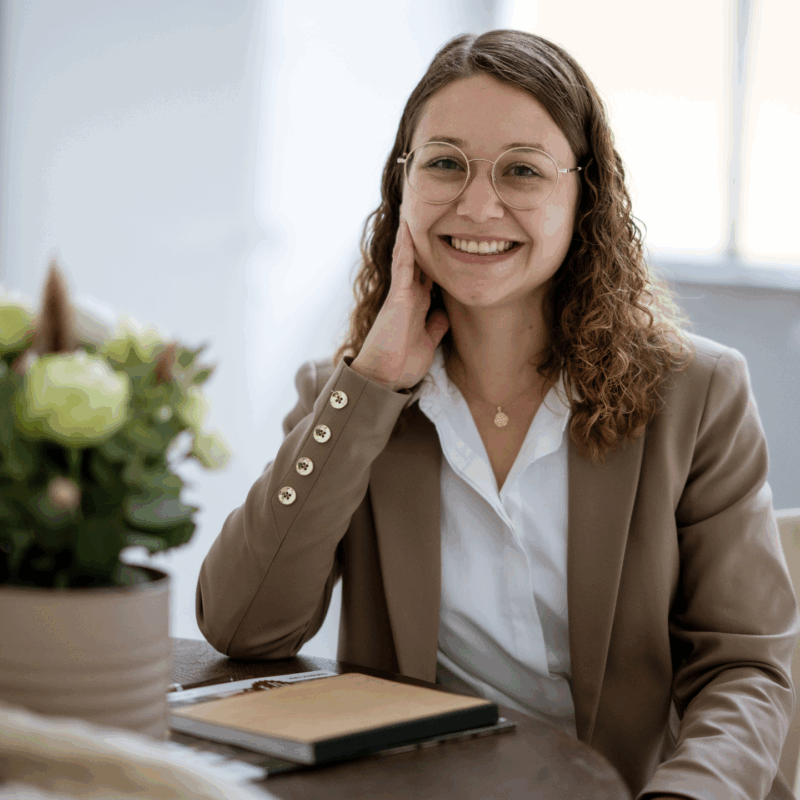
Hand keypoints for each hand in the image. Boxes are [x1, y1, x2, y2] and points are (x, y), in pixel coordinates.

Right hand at [351, 219, 449, 391]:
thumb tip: (446, 312)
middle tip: (436, 215)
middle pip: (420, 261)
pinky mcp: (397, 295)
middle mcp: (409, 295)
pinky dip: (406, 246)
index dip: (439, 259)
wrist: (384, 377)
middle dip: (427, 241)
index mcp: (417, 305)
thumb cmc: (403, 363)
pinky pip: (402, 265)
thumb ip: (436, 324)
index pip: (430, 276)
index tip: (450, 241)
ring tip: (417, 209)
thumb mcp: (429, 341)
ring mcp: (402, 293)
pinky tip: (409, 226)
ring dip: (413, 236)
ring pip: (409, 257)